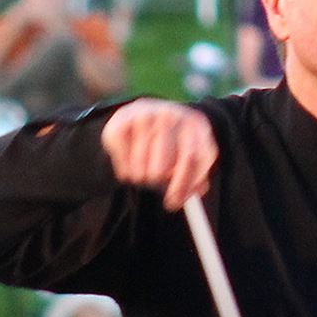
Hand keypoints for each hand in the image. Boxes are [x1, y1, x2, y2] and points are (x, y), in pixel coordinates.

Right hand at [101, 99, 217, 210]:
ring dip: (141, 176)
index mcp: (195, 126)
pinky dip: (124, 169)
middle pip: (165, 162)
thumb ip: (193, 182)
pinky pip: (122, 158)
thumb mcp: (187, 158)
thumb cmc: (172, 144)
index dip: (182, 184)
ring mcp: (146, 115)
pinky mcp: (122, 119)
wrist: (146, 114)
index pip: (194, 158)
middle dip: (157, 180)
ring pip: (141, 164)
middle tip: (153, 186)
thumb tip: (187, 201)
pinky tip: (130, 163)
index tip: (172, 203)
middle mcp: (171, 116)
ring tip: (143, 172)